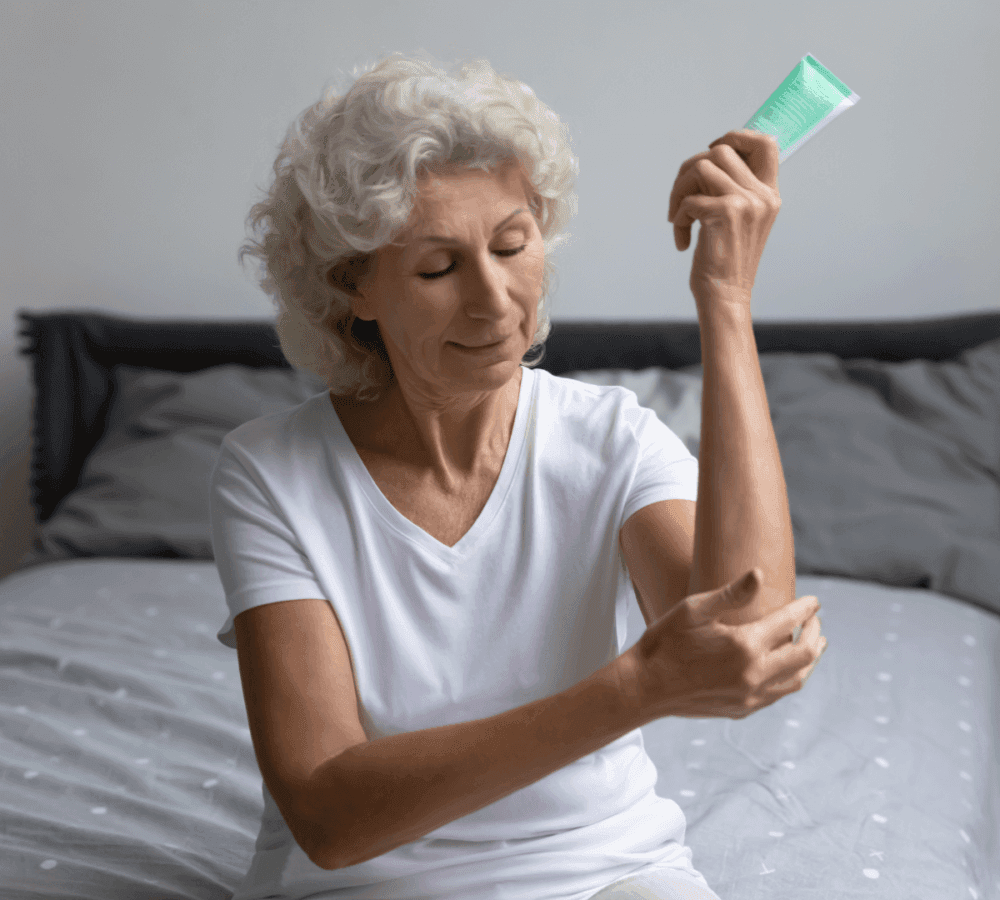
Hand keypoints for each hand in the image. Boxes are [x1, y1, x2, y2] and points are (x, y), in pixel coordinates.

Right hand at [622, 567, 825, 721]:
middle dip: (815, 634)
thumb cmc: (665, 642)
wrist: (644, 687)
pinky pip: (778, 694)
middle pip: (805, 654)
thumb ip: (730, 594)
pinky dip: (790, 678)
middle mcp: (753, 674)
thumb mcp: (693, 610)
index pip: (789, 622)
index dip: (806, 609)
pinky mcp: (743, 709)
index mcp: (744, 644)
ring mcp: (750, 696)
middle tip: (815, 621)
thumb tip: (759, 574)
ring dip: (810, 660)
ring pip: (797, 679)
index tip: (814, 600)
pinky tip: (786, 668)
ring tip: (814, 645)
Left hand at [668, 129, 781, 310]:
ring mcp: (745, 203)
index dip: (736, 136)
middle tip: (681, 197)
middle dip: (689, 170)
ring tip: (677, 217)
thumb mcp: (740, 222)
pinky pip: (688, 200)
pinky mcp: (724, 214)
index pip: (766, 143)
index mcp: (769, 195)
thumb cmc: (726, 262)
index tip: (711, 149)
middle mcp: (762, 196)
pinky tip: (683, 241)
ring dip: (678, 190)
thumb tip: (706, 160)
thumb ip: (734, 191)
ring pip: (700, 166)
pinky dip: (677, 219)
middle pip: (720, 150)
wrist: (726, 297)